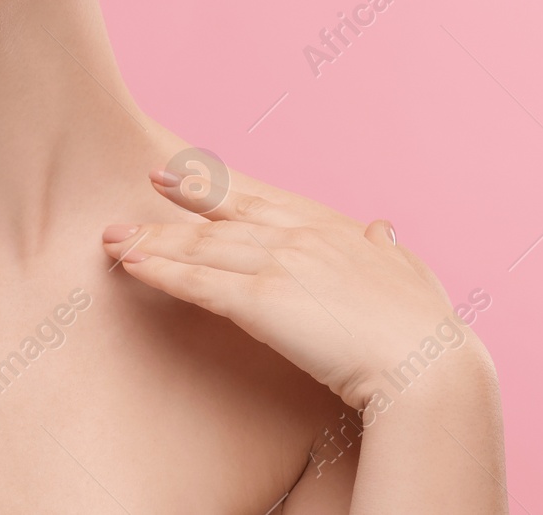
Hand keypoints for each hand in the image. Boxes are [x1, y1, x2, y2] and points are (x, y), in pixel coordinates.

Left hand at [101, 161, 487, 412]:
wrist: (428, 366)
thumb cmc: (425, 331)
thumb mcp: (411, 276)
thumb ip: (390, 251)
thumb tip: (382, 226)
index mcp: (331, 231)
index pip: (261, 202)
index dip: (218, 188)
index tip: (184, 175)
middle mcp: (300, 238)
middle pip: (223, 218)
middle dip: (179, 202)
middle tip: (146, 183)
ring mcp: (279, 265)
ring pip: (201, 249)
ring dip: (152, 242)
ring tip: (114, 237)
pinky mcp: (263, 302)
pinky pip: (199, 284)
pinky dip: (160, 272)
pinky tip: (131, 265)